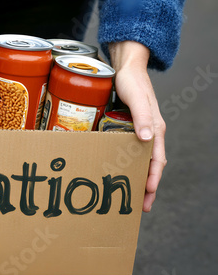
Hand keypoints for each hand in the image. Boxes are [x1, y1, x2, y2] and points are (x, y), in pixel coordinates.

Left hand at [109, 41, 166, 212]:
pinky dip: (127, 164)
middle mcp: (148, 132)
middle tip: (141, 206)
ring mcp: (138, 131)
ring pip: (140, 160)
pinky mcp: (127, 128)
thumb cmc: (132, 82)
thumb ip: (142, 117)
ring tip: (131, 195)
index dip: (153, 177)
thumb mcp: (137, 98)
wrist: (125, 68)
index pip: (157, 159)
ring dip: (137, 177)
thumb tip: (146, 139)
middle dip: (147, 186)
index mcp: (155, 128)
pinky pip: (129, 150)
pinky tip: (117, 171)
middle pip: (151, 164)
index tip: (148, 193)